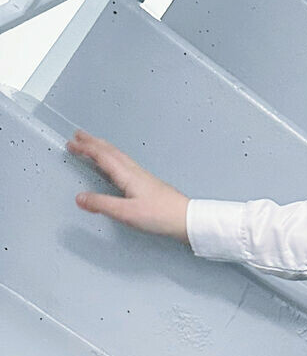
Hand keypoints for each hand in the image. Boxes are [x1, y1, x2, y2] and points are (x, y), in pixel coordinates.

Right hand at [68, 129, 190, 242]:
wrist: (186, 220)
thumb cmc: (162, 215)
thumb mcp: (126, 213)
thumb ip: (102, 204)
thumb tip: (80, 198)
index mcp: (128, 175)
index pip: (102, 156)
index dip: (85, 148)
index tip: (71, 143)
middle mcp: (135, 172)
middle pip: (110, 151)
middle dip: (92, 142)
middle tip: (78, 136)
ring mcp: (142, 176)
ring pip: (118, 156)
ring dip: (102, 148)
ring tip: (92, 145)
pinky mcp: (147, 184)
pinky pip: (124, 164)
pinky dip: (113, 158)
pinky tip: (115, 165)